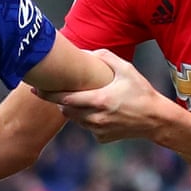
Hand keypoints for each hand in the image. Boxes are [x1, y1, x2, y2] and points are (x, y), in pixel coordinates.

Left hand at [34, 49, 176, 144]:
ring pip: (74, 119)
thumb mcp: (126, 69)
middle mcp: (96, 118)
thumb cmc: (141, 91)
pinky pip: (86, 127)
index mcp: (100, 100)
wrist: (155, 119)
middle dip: (59, 101)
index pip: (65, 98)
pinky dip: (87, 119)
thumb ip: (105, 57)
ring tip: (85, 98)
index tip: (35, 89)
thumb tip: (85, 52)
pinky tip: (100, 112)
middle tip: (54, 91)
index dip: (48, 94)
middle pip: (65, 110)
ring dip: (73, 110)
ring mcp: (98, 130)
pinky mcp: (101, 138)